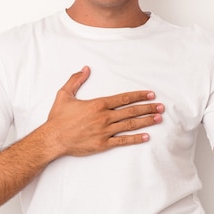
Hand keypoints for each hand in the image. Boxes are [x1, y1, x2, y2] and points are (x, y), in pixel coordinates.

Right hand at [45, 66, 163, 156]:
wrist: (53, 138)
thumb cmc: (58, 117)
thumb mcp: (64, 94)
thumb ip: (76, 80)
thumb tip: (85, 68)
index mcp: (98, 104)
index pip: (123, 98)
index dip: (139, 96)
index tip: (150, 94)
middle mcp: (104, 117)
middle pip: (131, 111)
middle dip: (148, 108)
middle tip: (161, 106)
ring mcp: (105, 131)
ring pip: (130, 125)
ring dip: (146, 121)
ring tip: (158, 118)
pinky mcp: (103, 144)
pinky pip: (122, 141)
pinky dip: (135, 139)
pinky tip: (146, 137)